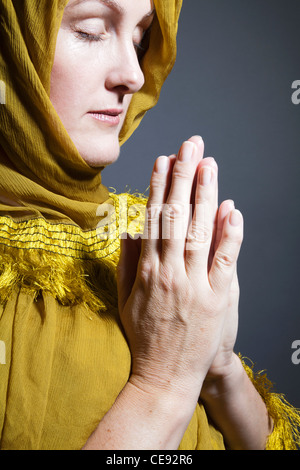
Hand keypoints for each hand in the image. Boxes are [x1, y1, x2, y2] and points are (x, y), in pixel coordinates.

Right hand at [117, 136, 243, 403]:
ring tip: (209, 165)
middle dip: (183, 177)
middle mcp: (168, 272)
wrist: (164, 377)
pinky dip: (229, 235)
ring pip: (199, 231)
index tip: (163, 161)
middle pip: (176, 216)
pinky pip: (224, 261)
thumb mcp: (125, 300)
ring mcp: (193, 285)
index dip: (158, 186)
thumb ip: (126, 264)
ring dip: (204, 195)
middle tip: (190, 146)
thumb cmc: (144, 338)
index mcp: (146, 270)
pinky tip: (232, 209)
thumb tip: (130, 231)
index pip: (153, 219)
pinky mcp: (216, 300)